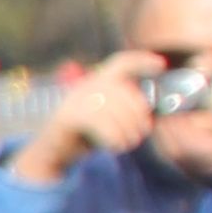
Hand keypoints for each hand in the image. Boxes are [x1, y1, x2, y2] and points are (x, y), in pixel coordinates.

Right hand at [14, 48, 159, 181]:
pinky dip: (114, 137)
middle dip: (138, 113)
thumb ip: (123, 111)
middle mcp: (86, 85)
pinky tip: (117, 146)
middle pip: (124, 91)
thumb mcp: (107, 118)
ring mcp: (75, 99)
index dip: (141, 60)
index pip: (121, 62)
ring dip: (128, 129)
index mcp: (96, 81)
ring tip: (130, 142)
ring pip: (113, 109)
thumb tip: (148, 115)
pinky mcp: (68, 116)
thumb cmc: (84, 135)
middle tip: (143, 132)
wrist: (51, 152)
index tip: (161, 65)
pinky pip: (100, 123)